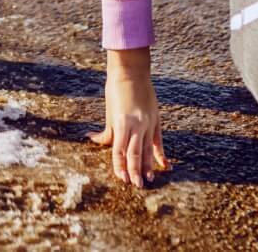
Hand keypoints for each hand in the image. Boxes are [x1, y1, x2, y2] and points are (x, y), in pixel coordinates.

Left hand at [87, 52, 170, 187]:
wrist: (132, 71)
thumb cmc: (116, 90)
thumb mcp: (109, 113)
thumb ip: (106, 131)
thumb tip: (93, 140)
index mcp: (122, 122)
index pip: (119, 150)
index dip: (120, 165)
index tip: (121, 178)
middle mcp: (136, 124)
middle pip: (135, 153)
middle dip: (135, 170)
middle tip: (136, 185)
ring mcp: (148, 122)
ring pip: (148, 149)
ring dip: (148, 166)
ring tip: (148, 179)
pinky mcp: (156, 119)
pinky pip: (158, 140)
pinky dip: (161, 153)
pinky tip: (165, 165)